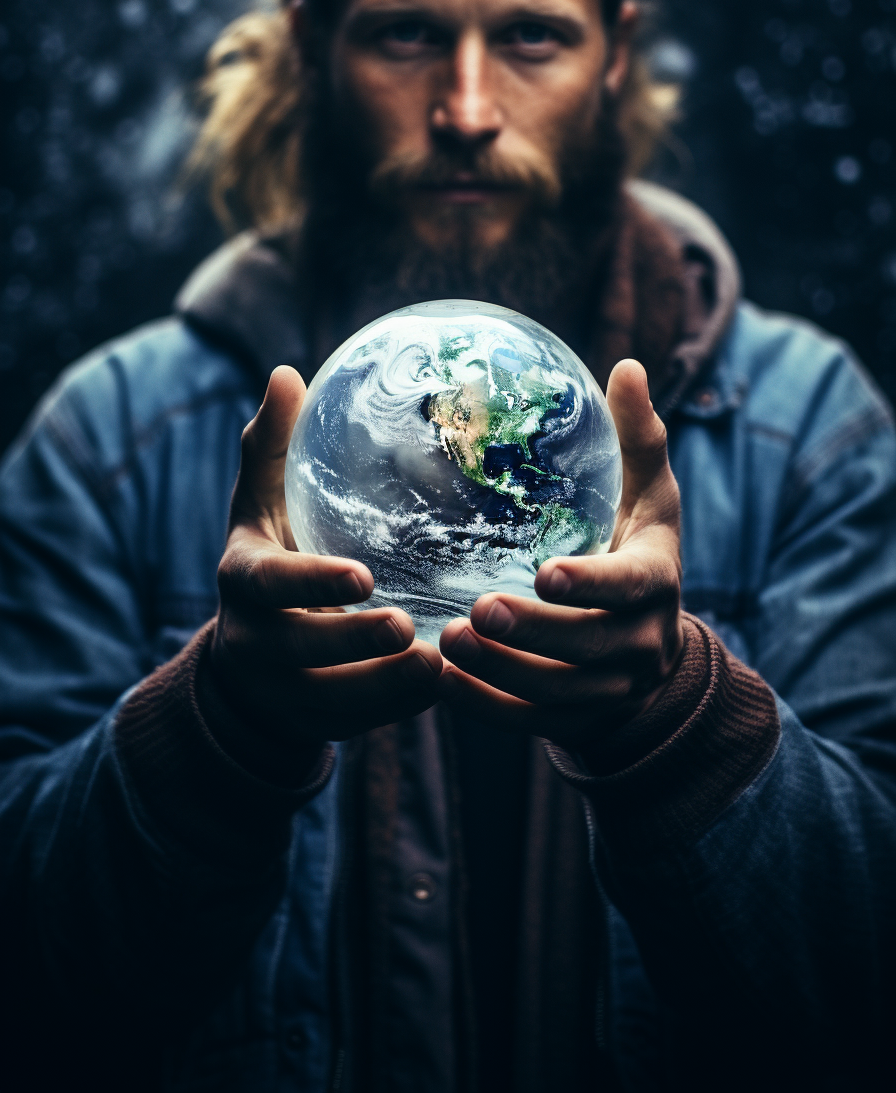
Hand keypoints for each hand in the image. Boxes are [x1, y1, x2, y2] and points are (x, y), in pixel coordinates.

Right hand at [209, 366, 441, 744]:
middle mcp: (257, 642)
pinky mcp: (321, 724)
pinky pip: (365, 722)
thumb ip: (269, 447)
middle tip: (411, 628)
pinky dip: (403, 707)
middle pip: (304, 652)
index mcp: (244, 581)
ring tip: (443, 660)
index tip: (363, 578)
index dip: (312, 585)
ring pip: (339, 700)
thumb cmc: (268, 558)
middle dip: (356, 645)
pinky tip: (452, 682)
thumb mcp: (260, 506)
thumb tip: (287, 374)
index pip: (271, 585)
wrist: (249, 661)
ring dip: (390, 686)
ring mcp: (287, 692)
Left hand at [439, 359, 683, 744]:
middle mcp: (640, 644)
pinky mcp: (578, 720)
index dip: (590, 586)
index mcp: (655, 582)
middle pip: (586, 648)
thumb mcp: (650, 498)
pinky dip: (486, 705)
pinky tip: (443, 676)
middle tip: (476, 608)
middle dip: (532, 632)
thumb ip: (637, 439)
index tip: (546, 573)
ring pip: (554, 692)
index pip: (628, 588)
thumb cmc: (638, 553)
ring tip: (444, 638)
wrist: (654, 656)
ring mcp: (610, 690)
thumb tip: (626, 365)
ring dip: (500, 669)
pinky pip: (530, 722)